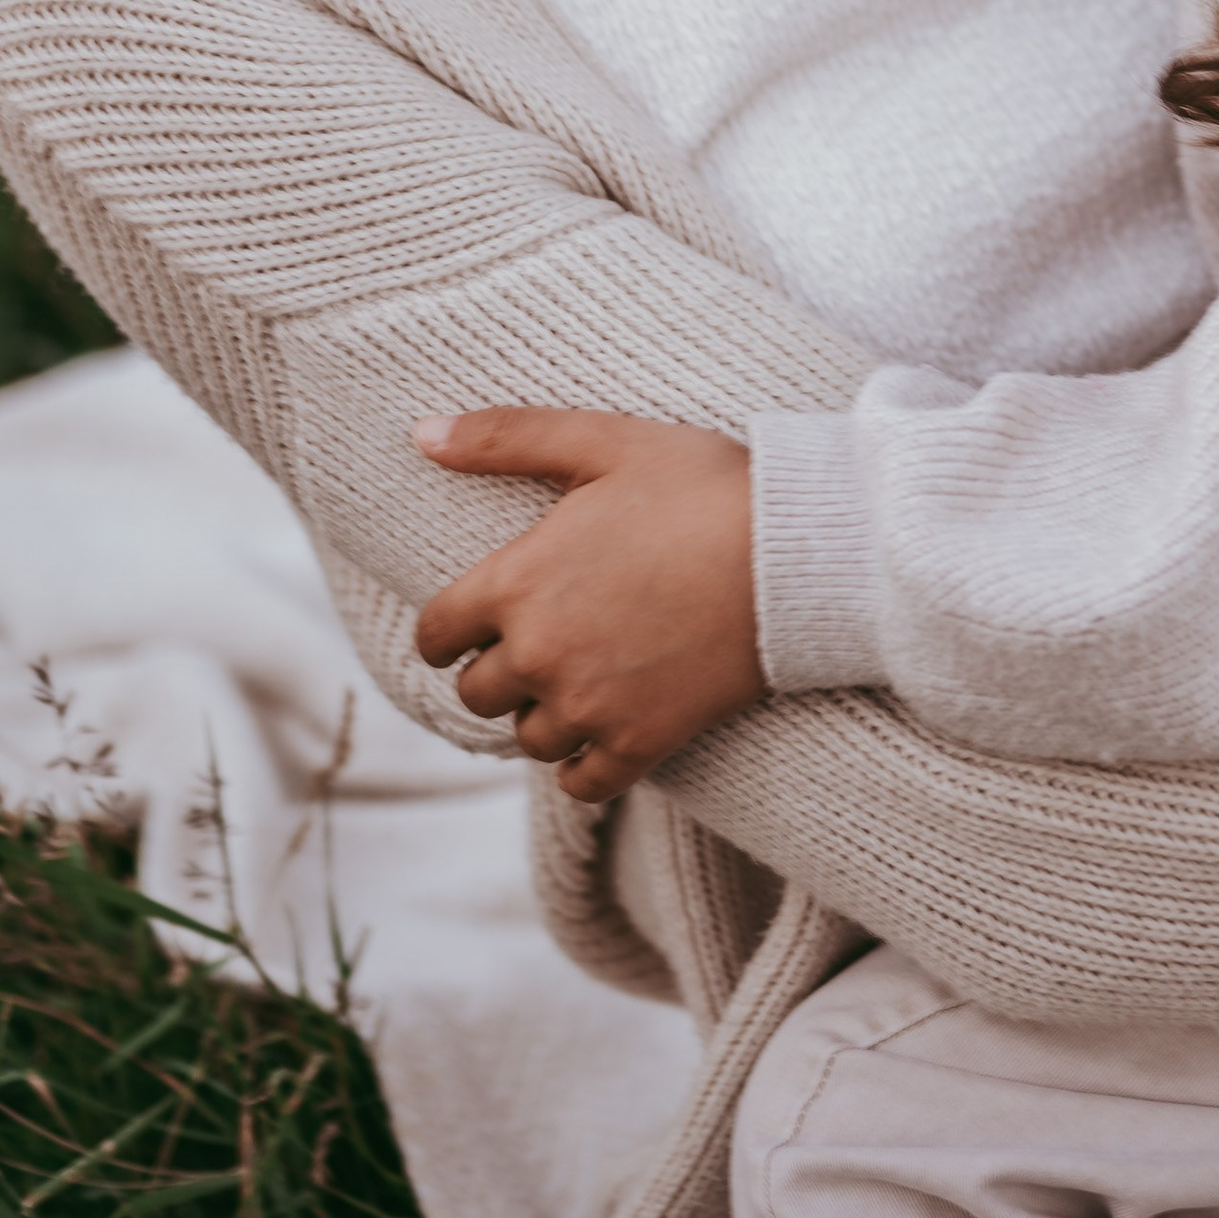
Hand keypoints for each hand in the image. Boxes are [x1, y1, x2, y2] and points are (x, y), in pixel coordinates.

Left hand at [410, 407, 763, 801]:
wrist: (796, 550)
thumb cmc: (702, 486)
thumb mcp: (603, 441)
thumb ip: (506, 437)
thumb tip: (422, 434)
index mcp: (517, 581)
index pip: (436, 633)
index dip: (448, 630)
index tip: (470, 626)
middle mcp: (539, 653)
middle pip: (477, 693)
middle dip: (497, 671)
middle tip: (540, 644)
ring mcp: (590, 705)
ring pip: (529, 739)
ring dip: (543, 716)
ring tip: (579, 683)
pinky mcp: (642, 742)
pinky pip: (582, 784)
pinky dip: (585, 766)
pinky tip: (605, 735)